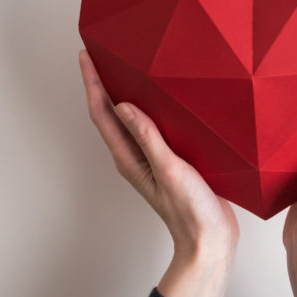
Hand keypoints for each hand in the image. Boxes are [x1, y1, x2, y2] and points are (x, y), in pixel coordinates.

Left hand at [78, 50, 238, 296]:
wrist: (210, 240)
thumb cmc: (190, 211)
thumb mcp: (169, 169)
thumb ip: (148, 138)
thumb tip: (123, 107)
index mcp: (129, 159)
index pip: (102, 114)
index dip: (93, 83)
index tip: (86, 56)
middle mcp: (136, 158)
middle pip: (112, 115)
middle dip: (104, 84)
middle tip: (102, 55)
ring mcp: (153, 161)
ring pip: (133, 121)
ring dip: (126, 95)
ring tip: (127, 70)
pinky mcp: (173, 163)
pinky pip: (155, 129)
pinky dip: (152, 110)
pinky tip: (165, 101)